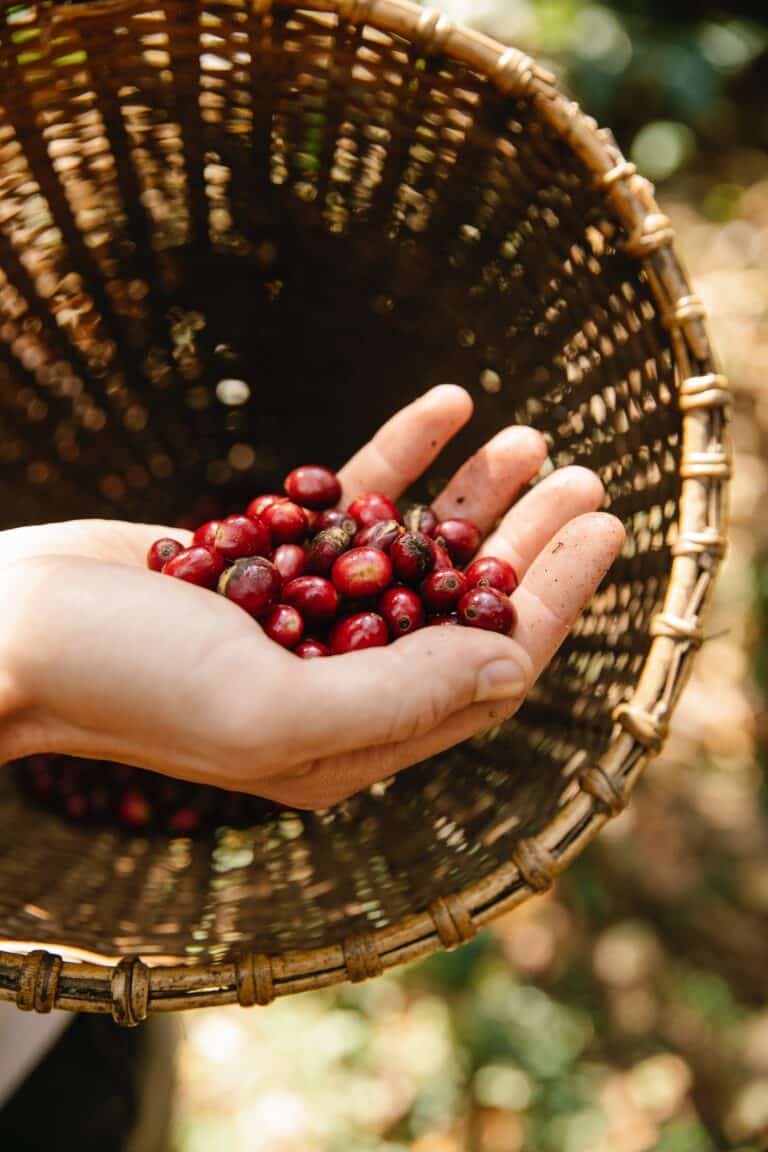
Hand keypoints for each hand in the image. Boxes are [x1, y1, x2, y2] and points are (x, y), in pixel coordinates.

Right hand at [0, 386, 623, 808]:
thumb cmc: (127, 683)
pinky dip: (398, 455)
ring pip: (413, 550)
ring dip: (474, 496)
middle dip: (529, 543)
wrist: (10, 630)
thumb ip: (402, 699)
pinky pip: (348, 503)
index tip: (603, 529)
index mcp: (355, 738)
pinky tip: (446, 402)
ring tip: (531, 436)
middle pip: (463, 606)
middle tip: (585, 476)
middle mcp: (340, 682)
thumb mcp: (271, 708)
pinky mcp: (266, 559)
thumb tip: (515, 669)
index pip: (485, 670)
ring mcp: (304, 617)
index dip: (554, 601)